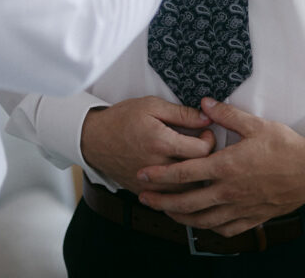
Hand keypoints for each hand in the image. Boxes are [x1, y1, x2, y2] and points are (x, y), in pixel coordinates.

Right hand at [81, 96, 214, 193]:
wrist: (94, 139)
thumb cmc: (122, 118)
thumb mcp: (152, 105)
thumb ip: (181, 114)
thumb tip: (206, 118)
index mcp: (161, 142)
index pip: (201, 151)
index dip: (210, 140)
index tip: (205, 132)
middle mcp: (158, 166)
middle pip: (197, 172)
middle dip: (206, 159)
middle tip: (202, 145)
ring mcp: (150, 183)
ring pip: (186, 190)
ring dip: (194, 178)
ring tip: (192, 161)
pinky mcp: (144, 192)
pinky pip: (170, 199)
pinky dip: (179, 190)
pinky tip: (179, 176)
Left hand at [137, 98, 304, 236]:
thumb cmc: (284, 146)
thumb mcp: (255, 124)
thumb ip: (226, 114)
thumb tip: (203, 104)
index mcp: (226, 167)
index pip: (185, 174)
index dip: (160, 175)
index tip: (143, 174)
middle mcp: (229, 192)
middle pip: (187, 202)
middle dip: (161, 200)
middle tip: (143, 196)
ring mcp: (239, 208)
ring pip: (202, 220)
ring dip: (179, 217)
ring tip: (166, 211)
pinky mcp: (251, 219)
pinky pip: (223, 229)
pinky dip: (207, 227)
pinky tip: (200, 222)